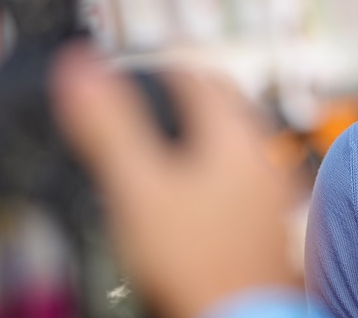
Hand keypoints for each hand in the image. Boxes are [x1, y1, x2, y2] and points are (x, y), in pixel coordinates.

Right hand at [50, 45, 302, 317]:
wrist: (242, 317)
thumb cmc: (194, 259)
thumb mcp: (137, 186)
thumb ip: (109, 124)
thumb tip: (80, 64)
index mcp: (235, 132)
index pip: (196, 74)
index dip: (158, 66)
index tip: (134, 70)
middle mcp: (266, 151)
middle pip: (224, 104)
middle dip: (187, 94)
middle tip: (153, 97)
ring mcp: (278, 187)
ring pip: (238, 140)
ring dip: (204, 132)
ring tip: (170, 142)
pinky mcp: (278, 221)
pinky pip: (247, 177)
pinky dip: (219, 168)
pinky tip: (201, 194)